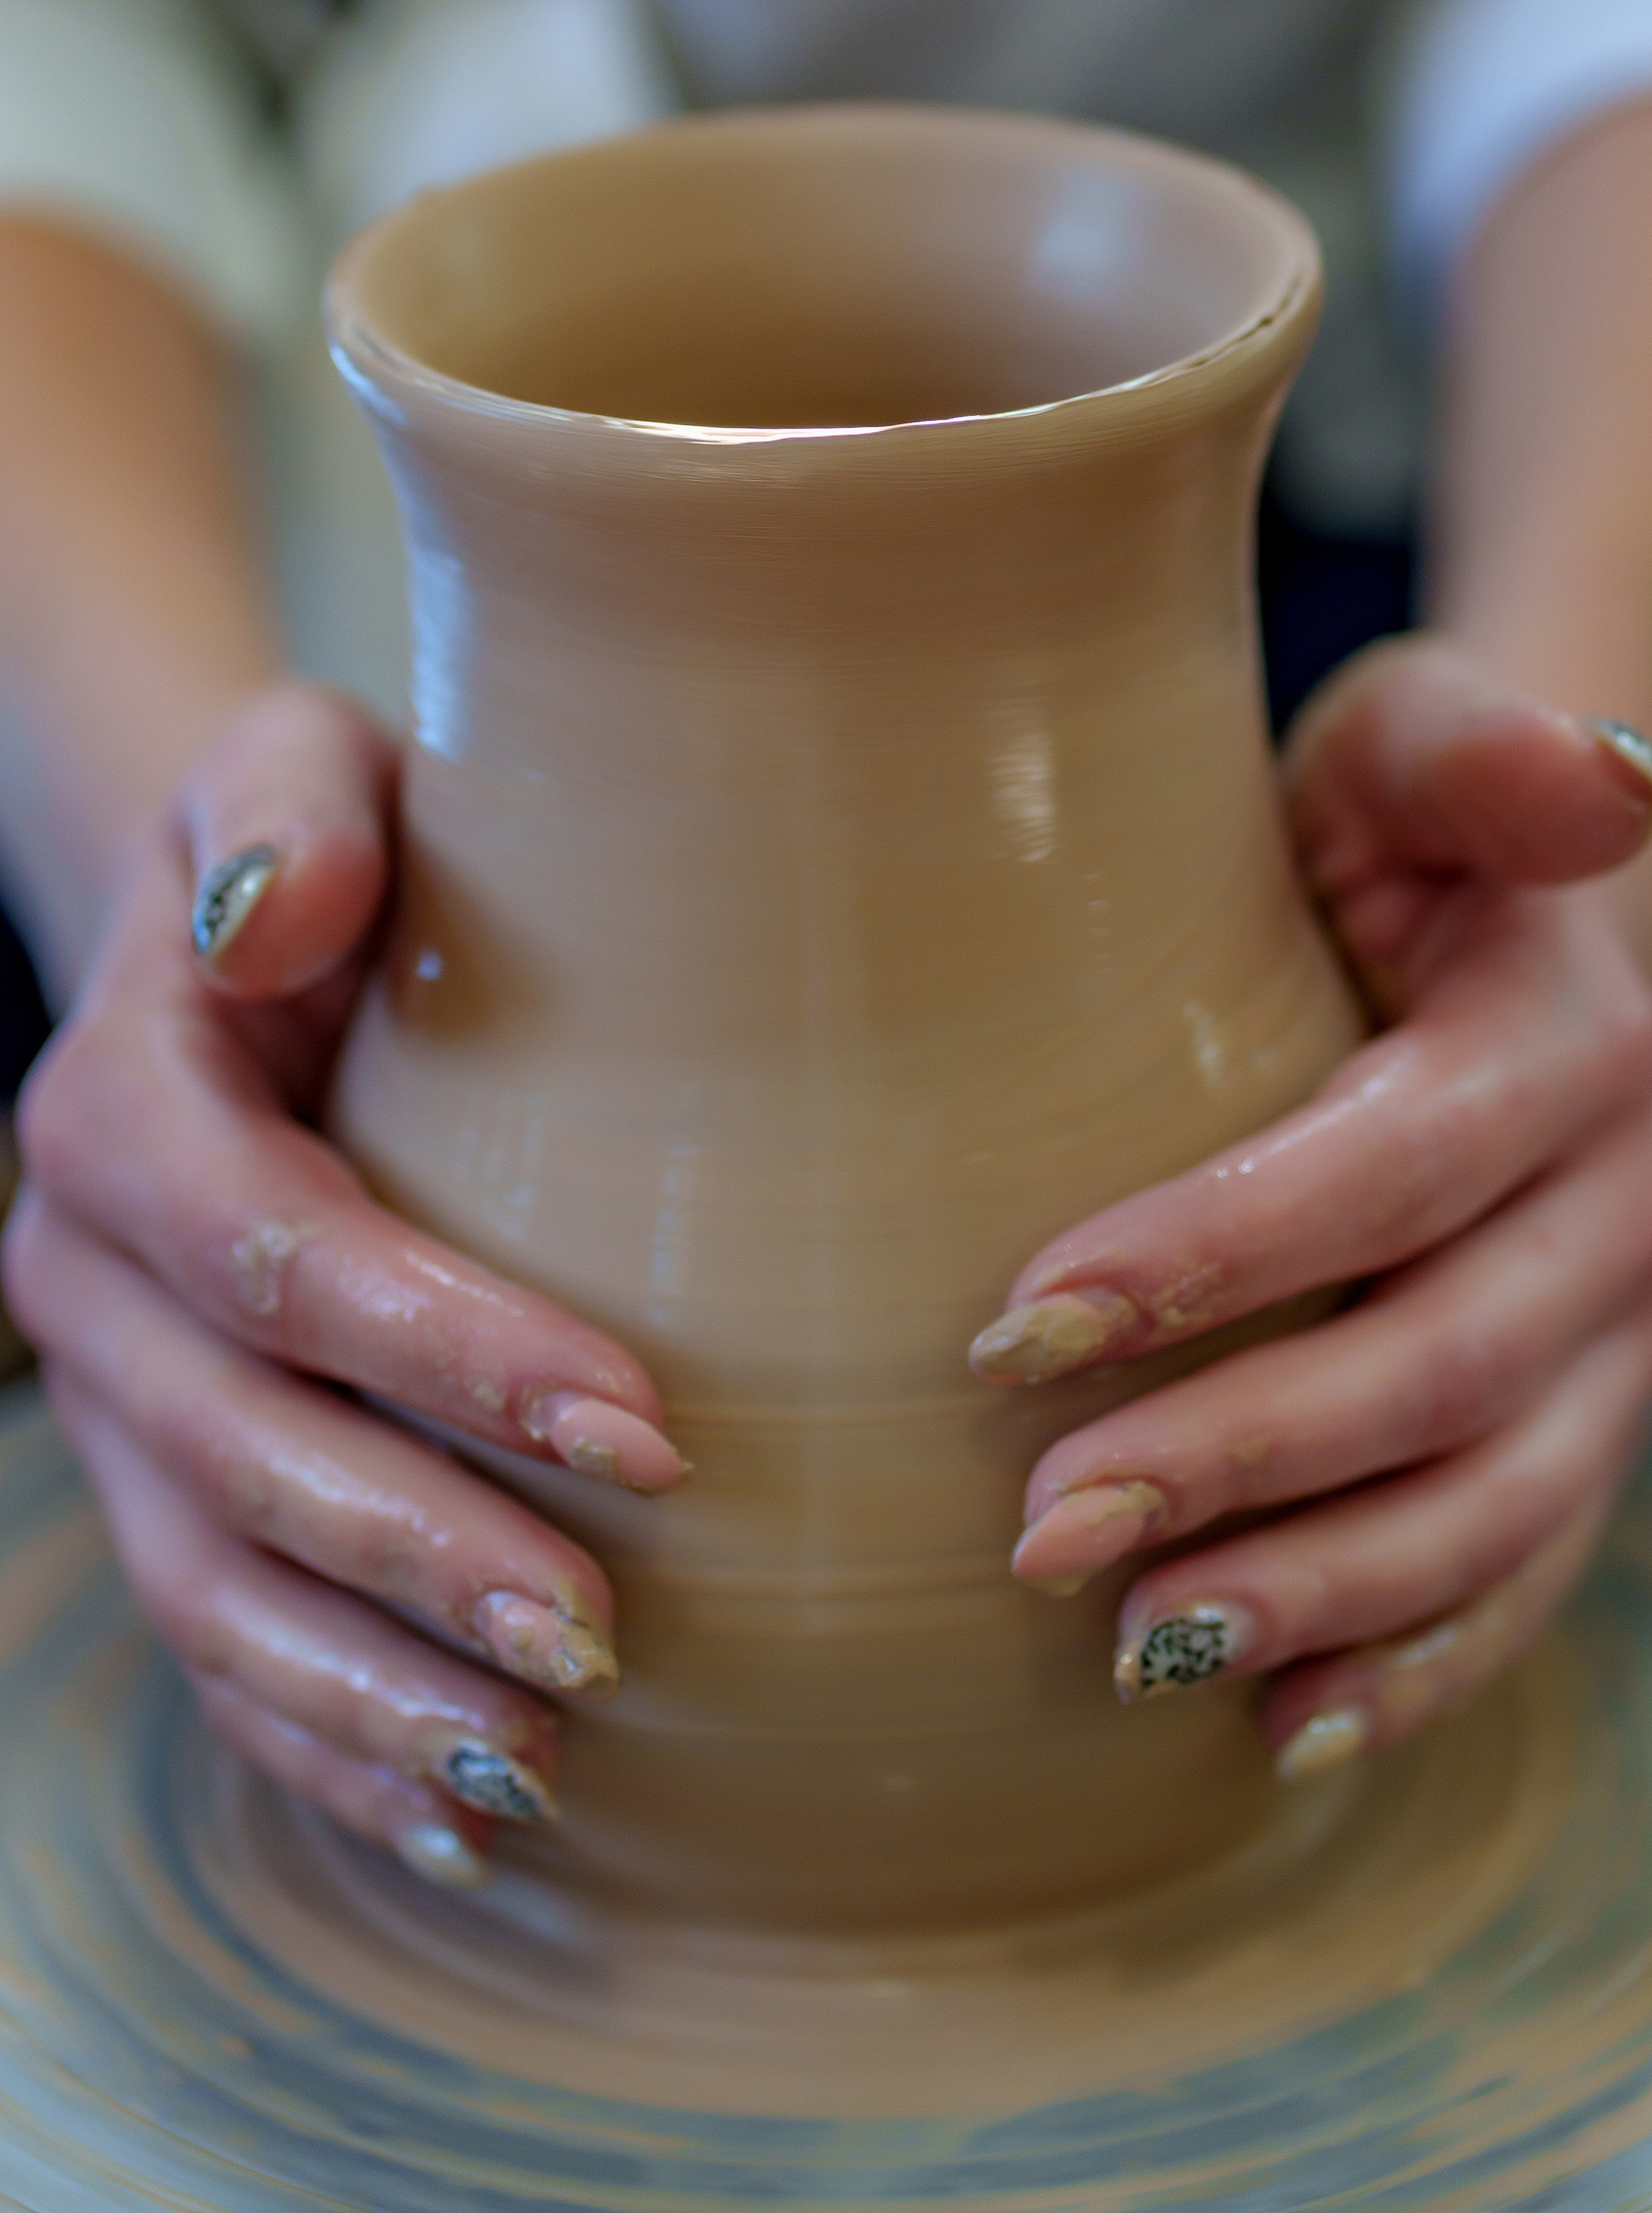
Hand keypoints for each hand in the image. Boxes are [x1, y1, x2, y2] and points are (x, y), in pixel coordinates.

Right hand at [3, 684, 685, 1887]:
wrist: (245, 929)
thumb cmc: (330, 844)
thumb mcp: (302, 755)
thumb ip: (295, 806)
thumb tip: (275, 915)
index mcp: (123, 1108)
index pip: (285, 1258)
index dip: (452, 1354)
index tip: (647, 1424)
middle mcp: (83, 1274)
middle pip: (245, 1452)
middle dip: (427, 1555)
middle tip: (611, 1635)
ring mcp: (105, 1398)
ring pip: (212, 1584)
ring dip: (373, 1690)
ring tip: (541, 1764)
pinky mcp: (152, 1476)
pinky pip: (213, 1642)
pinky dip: (323, 1740)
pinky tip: (459, 1817)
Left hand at [969, 636, 1651, 1775]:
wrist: (1504, 939)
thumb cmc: (1385, 838)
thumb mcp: (1405, 747)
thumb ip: (1479, 750)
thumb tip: (1605, 783)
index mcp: (1562, 1035)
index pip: (1392, 1167)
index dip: (1219, 1257)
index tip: (1017, 1330)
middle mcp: (1622, 1199)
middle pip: (1440, 1364)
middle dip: (1238, 1459)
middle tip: (1037, 1531)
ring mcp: (1623, 1333)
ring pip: (1493, 1501)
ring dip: (1316, 1589)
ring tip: (1133, 1646)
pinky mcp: (1596, 1422)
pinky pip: (1529, 1570)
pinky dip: (1416, 1660)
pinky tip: (1287, 1728)